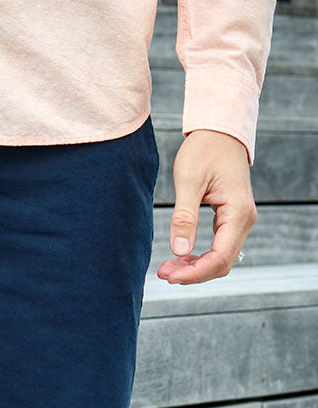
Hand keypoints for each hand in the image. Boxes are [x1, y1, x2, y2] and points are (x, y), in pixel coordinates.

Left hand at [157, 129, 256, 284]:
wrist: (220, 130)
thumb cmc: (206, 149)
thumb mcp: (190, 181)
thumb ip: (184, 217)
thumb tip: (179, 251)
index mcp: (237, 212)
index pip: (220, 257)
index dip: (195, 273)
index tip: (169, 276)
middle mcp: (244, 219)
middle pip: (221, 263)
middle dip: (193, 273)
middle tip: (163, 273)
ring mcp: (239, 220)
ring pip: (220, 257)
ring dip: (195, 267)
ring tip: (167, 267)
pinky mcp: (231, 218)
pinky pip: (218, 247)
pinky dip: (199, 256)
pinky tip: (180, 257)